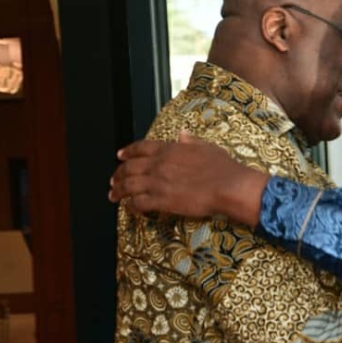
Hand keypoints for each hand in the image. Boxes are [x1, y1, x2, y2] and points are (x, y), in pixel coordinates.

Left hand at [109, 132, 267, 224]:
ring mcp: (158, 183)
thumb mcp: (207, 147)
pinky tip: (131, 208)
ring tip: (113, 195)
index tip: (120, 155)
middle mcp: (160, 165)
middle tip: (113, 179)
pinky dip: (132, 206)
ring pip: (129, 185)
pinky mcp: (162, 201)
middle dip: (118, 173)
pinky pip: (139, 203)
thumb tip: (183, 134)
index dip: (128, 151)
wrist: (228, 186)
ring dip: (118, 190)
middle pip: (130, 167)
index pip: (141, 148)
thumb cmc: (223, 168)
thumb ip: (191, 141)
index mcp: (170, 149)